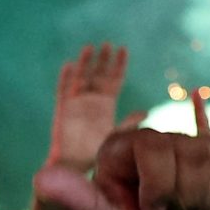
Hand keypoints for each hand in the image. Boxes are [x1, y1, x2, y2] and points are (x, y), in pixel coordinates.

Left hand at [33, 93, 209, 209]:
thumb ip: (76, 200)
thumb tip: (42, 179)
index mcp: (119, 147)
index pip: (157, 148)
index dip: (158, 191)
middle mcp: (154, 139)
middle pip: (195, 156)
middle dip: (184, 198)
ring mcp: (189, 148)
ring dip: (208, 201)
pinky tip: (209, 205)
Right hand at [47, 43, 134, 174]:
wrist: (76, 166)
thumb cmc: (97, 153)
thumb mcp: (116, 136)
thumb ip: (128, 123)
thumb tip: (146, 111)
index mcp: (106, 104)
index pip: (113, 80)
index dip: (118, 65)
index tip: (123, 49)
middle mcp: (91, 100)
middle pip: (97, 75)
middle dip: (102, 60)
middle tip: (108, 44)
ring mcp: (76, 103)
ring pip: (80, 78)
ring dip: (85, 64)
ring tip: (89, 48)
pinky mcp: (63, 110)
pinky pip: (63, 91)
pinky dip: (66, 78)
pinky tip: (70, 66)